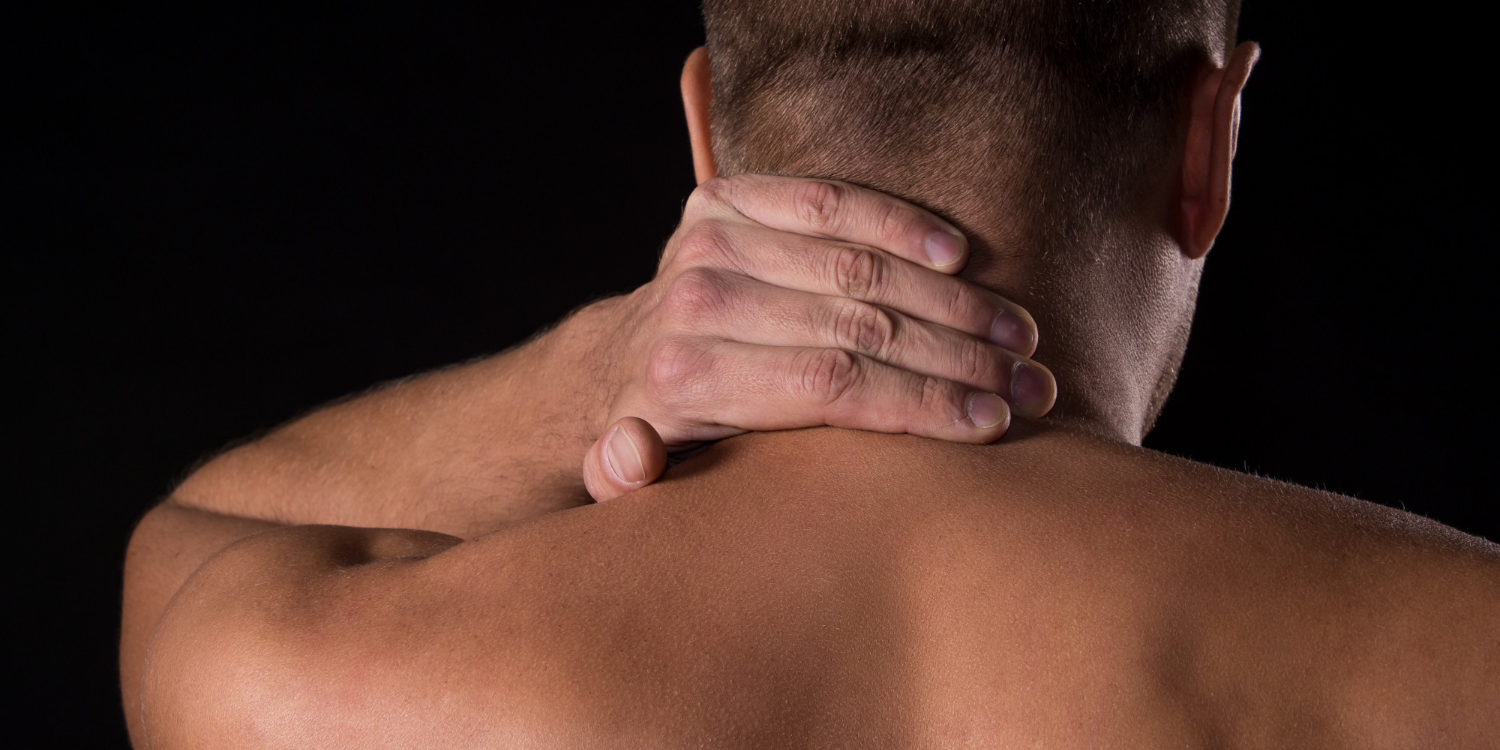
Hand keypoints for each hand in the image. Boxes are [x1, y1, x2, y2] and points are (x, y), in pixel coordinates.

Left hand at [580, 174, 1055, 500]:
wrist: (613, 363)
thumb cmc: (657, 436)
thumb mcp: (624, 480)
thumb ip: (622, 475)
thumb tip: (630, 452)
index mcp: (684, 375)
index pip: (832, 384)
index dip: (922, 403)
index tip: (993, 423)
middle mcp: (696, 297)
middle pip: (858, 323)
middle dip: (958, 358)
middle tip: (1031, 384)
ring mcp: (709, 238)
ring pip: (858, 264)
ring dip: (951, 299)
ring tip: (1018, 335)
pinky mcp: (722, 197)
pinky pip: (830, 199)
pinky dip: (900, 223)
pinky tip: (959, 255)